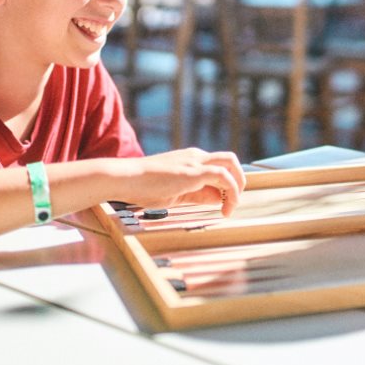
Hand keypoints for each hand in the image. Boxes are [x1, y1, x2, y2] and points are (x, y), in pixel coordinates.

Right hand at [123, 147, 245, 215]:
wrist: (125, 178)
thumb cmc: (143, 187)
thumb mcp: (175, 193)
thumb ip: (197, 194)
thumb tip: (217, 199)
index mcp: (191, 159)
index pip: (219, 168)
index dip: (225, 188)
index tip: (221, 206)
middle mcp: (196, 156)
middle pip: (230, 160)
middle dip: (239, 180)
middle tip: (232, 203)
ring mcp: (195, 161)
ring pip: (230, 163)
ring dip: (237, 186)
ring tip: (230, 208)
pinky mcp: (193, 171)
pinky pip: (223, 175)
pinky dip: (230, 191)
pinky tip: (224, 208)